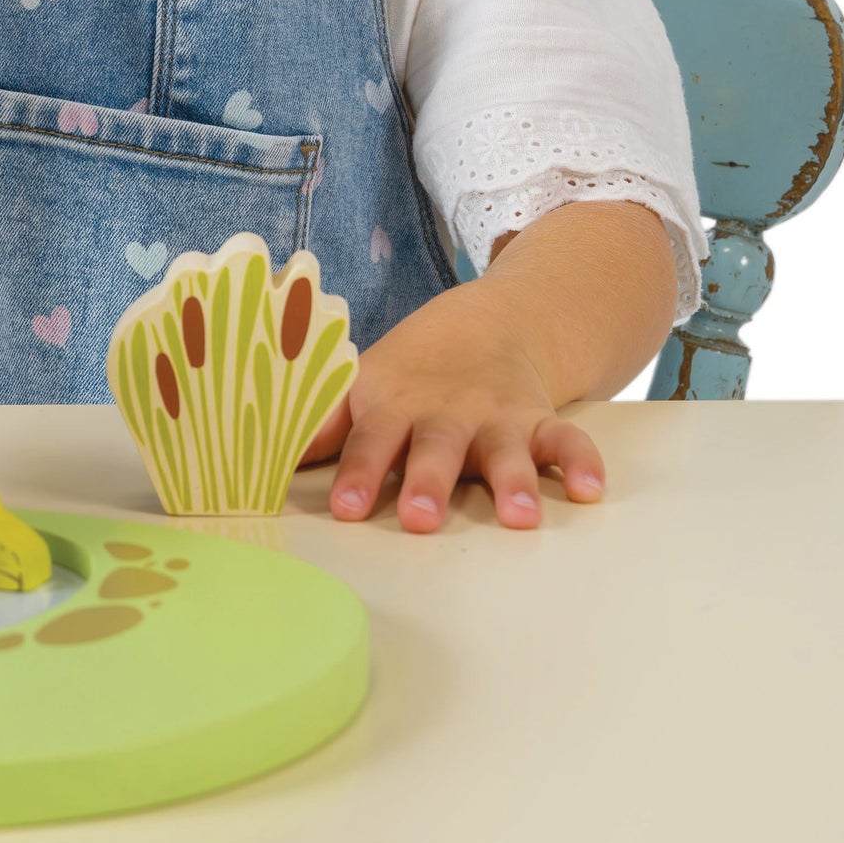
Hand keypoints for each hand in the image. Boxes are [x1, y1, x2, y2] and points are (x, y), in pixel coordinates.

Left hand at [298, 295, 605, 531]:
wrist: (485, 324)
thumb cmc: (404, 377)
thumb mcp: (358, 391)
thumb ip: (317, 430)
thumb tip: (251, 464)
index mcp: (391, 406)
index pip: (368, 440)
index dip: (355, 473)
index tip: (342, 509)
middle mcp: (443, 414)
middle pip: (435, 448)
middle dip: (427, 483)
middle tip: (417, 518)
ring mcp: (495, 418)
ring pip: (505, 450)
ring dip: (513, 481)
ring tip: (518, 518)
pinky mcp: (539, 422)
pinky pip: (566, 440)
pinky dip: (582, 462)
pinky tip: (592, 492)